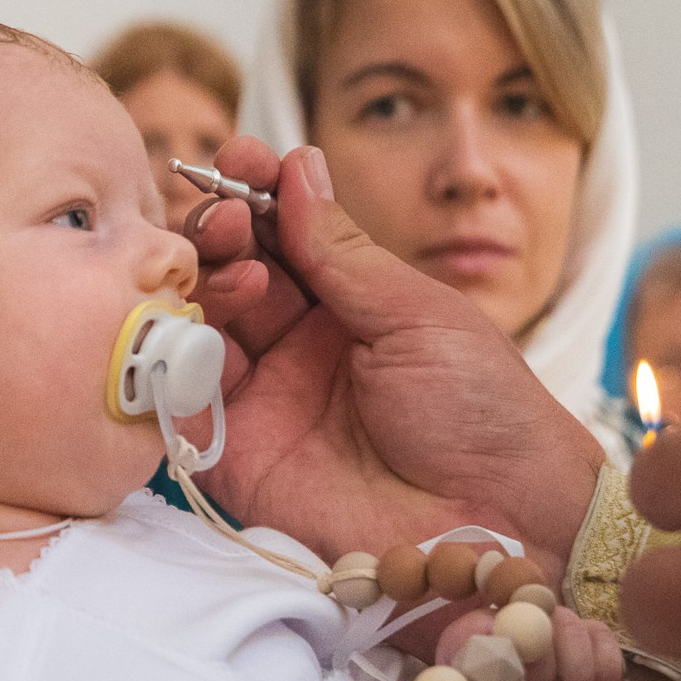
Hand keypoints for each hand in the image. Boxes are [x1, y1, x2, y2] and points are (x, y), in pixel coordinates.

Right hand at [184, 137, 602, 573]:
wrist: (504, 523)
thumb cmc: (485, 412)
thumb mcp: (420, 314)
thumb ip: (344, 251)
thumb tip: (297, 167)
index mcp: (351, 304)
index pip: (284, 234)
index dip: (257, 193)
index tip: (240, 156)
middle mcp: (299, 347)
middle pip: (233, 271)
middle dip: (221, 230)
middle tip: (226, 214)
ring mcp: (266, 399)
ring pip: (203, 326)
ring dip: (207, 283)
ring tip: (237, 267)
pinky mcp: (237, 457)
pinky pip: (184, 401)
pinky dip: (176, 356)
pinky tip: (203, 325)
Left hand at [441, 605, 625, 680]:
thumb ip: (479, 673)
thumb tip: (487, 639)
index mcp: (479, 628)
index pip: (501, 616)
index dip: (518, 644)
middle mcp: (516, 617)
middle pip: (542, 617)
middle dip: (547, 665)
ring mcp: (552, 626)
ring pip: (574, 627)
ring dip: (580, 673)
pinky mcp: (584, 640)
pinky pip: (602, 637)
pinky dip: (607, 667)